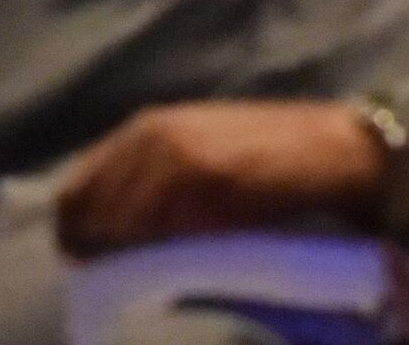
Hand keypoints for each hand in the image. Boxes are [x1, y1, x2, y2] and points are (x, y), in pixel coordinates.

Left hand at [56, 102, 384, 258]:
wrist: (334, 152)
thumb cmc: (268, 160)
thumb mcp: (200, 153)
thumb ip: (152, 180)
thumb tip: (104, 234)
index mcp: (145, 128)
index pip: (74, 189)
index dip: (74, 232)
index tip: (88, 265)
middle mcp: (152, 135)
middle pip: (87, 211)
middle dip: (94, 250)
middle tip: (115, 281)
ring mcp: (178, 154)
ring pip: (119, 226)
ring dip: (124, 258)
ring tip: (145, 281)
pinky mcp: (206, 178)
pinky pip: (161, 231)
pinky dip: (159, 256)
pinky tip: (174, 268)